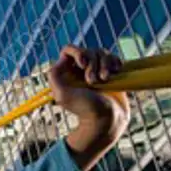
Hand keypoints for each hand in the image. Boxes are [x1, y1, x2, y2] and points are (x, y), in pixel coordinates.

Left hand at [48, 45, 130, 170]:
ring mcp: (96, 70)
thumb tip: (61, 60)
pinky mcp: (111, 73)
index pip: (69, 50)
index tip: (83, 65)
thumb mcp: (62, 95)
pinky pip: (114, 58)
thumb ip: (54, 75)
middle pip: (88, 50)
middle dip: (93, 63)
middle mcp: (80, 70)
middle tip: (94, 81)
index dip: (78, 53)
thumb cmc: (85, 109)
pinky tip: (116, 73)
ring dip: (105, 65)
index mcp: (67, 72)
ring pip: (102, 53)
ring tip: (105, 80)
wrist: (108, 119)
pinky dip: (116, 62)